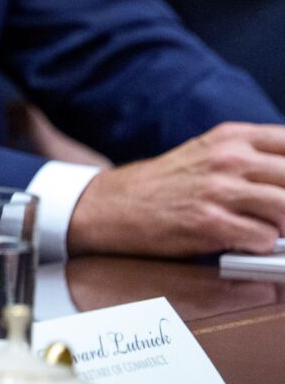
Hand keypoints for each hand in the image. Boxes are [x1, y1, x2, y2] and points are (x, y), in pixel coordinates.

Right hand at [68, 122, 284, 256]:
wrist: (115, 204)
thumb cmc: (167, 183)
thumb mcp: (210, 152)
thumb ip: (254, 157)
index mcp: (232, 137)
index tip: (284, 184)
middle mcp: (227, 158)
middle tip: (278, 214)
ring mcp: (218, 190)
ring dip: (281, 226)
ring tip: (263, 228)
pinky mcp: (209, 223)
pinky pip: (264, 239)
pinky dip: (262, 246)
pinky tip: (244, 242)